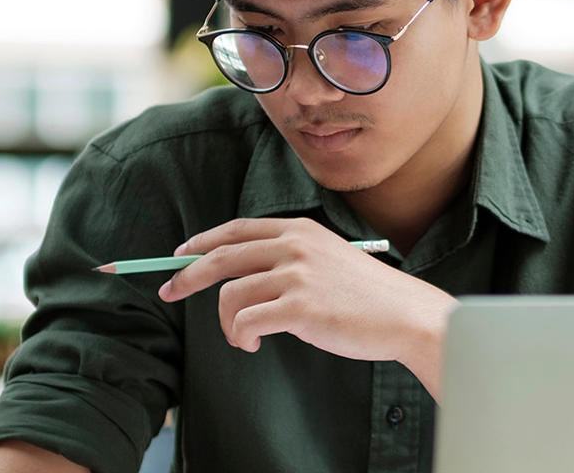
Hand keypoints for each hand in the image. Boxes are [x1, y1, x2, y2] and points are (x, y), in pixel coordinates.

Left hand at [156, 218, 456, 395]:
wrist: (406, 315)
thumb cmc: (368, 296)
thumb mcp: (328, 259)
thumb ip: (290, 258)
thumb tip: (240, 276)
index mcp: (300, 230)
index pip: (236, 229)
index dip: (200, 242)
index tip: (178, 256)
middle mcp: (295, 246)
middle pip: (221, 256)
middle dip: (186, 276)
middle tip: (168, 293)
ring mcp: (297, 275)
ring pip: (230, 295)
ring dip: (225, 323)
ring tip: (242, 337)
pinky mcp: (299, 307)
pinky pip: (247, 322)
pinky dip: (242, 337)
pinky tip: (255, 344)